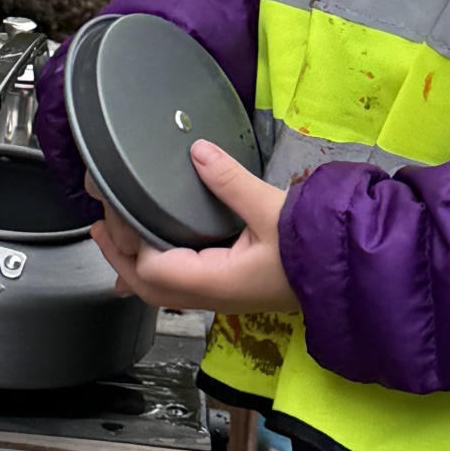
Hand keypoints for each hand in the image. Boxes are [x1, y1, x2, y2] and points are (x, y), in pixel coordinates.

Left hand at [88, 141, 298, 313]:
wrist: (350, 274)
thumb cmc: (316, 251)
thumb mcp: (272, 210)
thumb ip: (231, 182)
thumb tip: (199, 152)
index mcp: (217, 281)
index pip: (153, 268)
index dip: (127, 243)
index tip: (113, 211)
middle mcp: (214, 296)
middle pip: (149, 288)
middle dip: (117, 258)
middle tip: (98, 226)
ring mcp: (223, 298)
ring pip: (164, 292)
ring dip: (135, 267)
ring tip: (115, 239)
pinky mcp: (233, 290)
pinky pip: (182, 288)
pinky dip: (158, 272)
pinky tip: (154, 260)